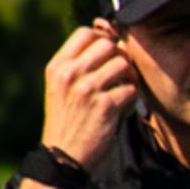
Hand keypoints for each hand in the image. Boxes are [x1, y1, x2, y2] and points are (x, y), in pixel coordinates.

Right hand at [42, 22, 137, 165]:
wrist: (63, 155)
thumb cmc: (67, 119)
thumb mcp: (61, 87)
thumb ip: (78, 65)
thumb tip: (107, 40)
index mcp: (57, 67)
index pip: (85, 33)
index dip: (103, 38)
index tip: (109, 54)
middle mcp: (70, 74)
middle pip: (107, 44)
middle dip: (119, 57)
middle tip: (121, 73)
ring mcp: (87, 90)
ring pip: (122, 64)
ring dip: (129, 76)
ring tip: (124, 88)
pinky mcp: (105, 106)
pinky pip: (130, 89)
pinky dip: (131, 98)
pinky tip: (123, 106)